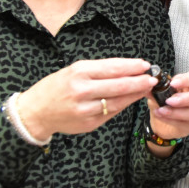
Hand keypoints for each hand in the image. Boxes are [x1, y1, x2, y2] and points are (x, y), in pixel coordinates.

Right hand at [16, 58, 160, 140]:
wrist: (36, 112)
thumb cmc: (55, 88)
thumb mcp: (72, 71)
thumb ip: (98, 71)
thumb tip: (126, 69)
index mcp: (79, 73)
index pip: (112, 68)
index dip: (131, 66)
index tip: (145, 65)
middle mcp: (82, 90)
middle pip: (119, 85)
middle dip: (139, 81)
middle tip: (153, 79)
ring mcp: (86, 109)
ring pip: (118, 101)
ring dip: (135, 94)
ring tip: (146, 88)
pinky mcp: (89, 123)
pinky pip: (111, 113)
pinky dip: (122, 105)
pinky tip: (130, 100)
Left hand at [147, 70, 188, 141]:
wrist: (163, 121)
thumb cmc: (165, 102)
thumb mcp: (158, 93)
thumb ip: (155, 90)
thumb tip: (148, 85)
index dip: (186, 80)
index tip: (173, 83)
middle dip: (186, 98)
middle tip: (170, 100)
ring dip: (178, 112)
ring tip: (162, 110)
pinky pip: (186, 123)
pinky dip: (171, 120)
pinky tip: (161, 116)